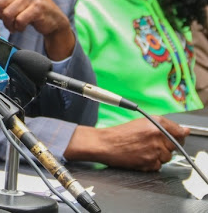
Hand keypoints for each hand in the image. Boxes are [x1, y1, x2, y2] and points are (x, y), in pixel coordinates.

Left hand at [0, 0, 73, 59]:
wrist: (52, 18)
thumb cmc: (28, 8)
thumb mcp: (9, 3)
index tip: (1, 12)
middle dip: (1, 16)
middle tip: (9, 19)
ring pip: (7, 14)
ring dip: (10, 24)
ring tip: (16, 23)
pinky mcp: (38, 7)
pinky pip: (19, 21)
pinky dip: (18, 27)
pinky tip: (23, 25)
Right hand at [64, 116, 189, 170]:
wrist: (104, 144)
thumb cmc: (119, 134)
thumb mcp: (141, 123)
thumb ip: (164, 126)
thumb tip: (185, 131)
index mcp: (156, 123)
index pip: (179, 131)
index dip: (178, 135)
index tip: (176, 137)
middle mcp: (157, 136)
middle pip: (174, 145)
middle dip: (165, 146)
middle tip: (149, 144)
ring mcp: (155, 150)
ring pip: (167, 157)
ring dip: (158, 155)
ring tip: (142, 150)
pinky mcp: (150, 162)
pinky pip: (158, 166)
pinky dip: (150, 163)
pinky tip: (140, 157)